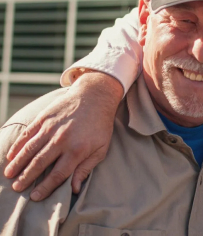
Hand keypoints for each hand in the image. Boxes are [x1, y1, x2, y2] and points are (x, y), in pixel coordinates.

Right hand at [3, 71, 122, 200]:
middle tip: (17, 188)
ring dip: (18, 163)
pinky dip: (18, 145)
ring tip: (9, 175)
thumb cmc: (100, 125)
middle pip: (40, 163)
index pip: (58, 174)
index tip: (35, 197)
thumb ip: (86, 168)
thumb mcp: (101, 148)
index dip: (46, 187)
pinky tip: (11, 155)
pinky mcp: (45, 118)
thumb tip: (75, 189)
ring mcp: (51, 128)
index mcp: (77, 150)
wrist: (95, 96)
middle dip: (27, 177)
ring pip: (30, 149)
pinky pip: (28, 134)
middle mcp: (62, 140)